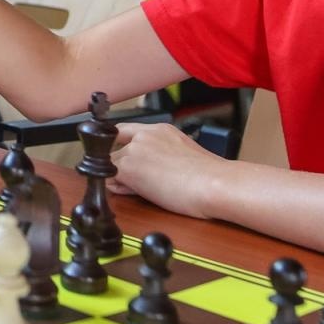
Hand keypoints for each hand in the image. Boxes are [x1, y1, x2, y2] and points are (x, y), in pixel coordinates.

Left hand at [106, 122, 227, 219]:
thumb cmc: (209, 176)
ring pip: (111, 163)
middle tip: (140, 181)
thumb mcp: (184, 155)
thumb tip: (152, 169)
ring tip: (146, 189)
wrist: (213, 183)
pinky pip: (110, 179)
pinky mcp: (128, 168)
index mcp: (161, 129)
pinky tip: (139, 193)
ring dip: (121, 177)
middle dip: (121, 164)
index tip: (124, 156)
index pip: (128, 130)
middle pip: (115, 147)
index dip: (122, 145)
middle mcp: (145, 135)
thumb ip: (162, 155)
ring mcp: (134, 150)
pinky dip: (120, 189)